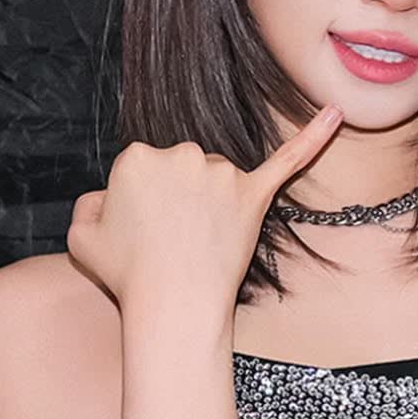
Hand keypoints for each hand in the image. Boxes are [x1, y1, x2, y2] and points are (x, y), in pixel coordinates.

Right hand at [66, 106, 343, 310]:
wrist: (173, 304)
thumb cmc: (127, 275)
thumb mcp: (80, 237)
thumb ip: (89, 204)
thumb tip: (107, 198)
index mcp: (136, 156)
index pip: (145, 170)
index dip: (145, 205)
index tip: (144, 233)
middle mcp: (181, 154)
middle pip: (184, 169)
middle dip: (179, 202)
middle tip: (171, 244)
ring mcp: (221, 174)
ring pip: (219, 177)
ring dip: (212, 205)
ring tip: (198, 245)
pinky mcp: (254, 194)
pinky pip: (288, 160)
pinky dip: (315, 136)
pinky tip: (337, 114)